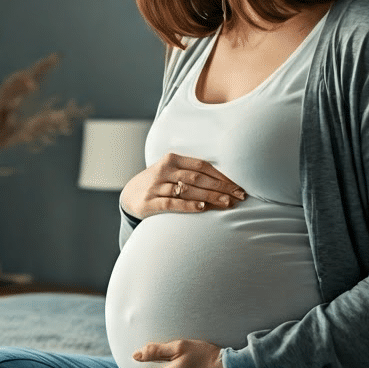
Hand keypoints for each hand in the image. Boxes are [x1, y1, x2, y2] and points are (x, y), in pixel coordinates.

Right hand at [120, 152, 245, 219]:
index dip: (221, 175)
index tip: (238, 185)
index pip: (201, 165)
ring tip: (227, 203)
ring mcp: (155, 187)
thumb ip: (192, 172)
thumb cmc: (158, 183)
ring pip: (187, 190)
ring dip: (210, 197)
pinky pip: (172, 203)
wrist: (129, 195)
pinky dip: (188, 205)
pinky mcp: (149, 203)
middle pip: (197, 178)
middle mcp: (163, 171)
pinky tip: (202, 208)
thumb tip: (226, 183)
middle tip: (239, 195)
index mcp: (171, 159)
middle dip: (221, 187)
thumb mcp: (171, 171)